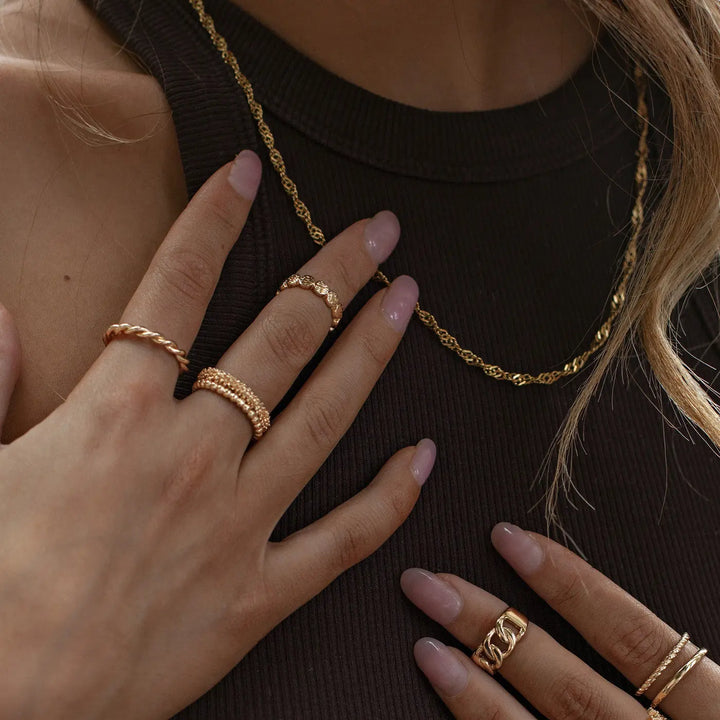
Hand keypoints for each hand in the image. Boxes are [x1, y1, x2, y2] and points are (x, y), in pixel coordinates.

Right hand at [0, 150, 435, 718]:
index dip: (213, 219)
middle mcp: (192, 455)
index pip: (176, 285)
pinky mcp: (259, 594)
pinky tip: (424, 457)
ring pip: (325, 417)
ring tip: (406, 301)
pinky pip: (345, 539)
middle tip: (380, 229)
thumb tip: (0, 320)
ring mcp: (236, 524)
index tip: (248, 172)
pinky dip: (390, 498)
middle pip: (280, 337)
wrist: (3, 713)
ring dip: (370, 352)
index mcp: (115, 417)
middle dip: (333, 273)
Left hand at [401, 524, 718, 718]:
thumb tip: (606, 604)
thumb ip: (683, 671)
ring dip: (475, 695)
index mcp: (717, 719)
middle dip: (493, 628)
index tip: (509, 539)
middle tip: (429, 582)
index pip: (635, 641)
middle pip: (569, 686)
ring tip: (426, 647)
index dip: (570, 585)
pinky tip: (445, 712)